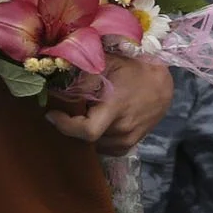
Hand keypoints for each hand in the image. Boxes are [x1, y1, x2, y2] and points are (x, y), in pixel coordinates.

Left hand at [46, 56, 171, 154]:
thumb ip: (83, 74)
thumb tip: (57, 82)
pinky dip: (97, 141)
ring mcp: (129, 137)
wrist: (161, 82)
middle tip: (64, 112)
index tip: (51, 114)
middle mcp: (123, 127)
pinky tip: (94, 126)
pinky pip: (107, 149)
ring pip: (95, 145)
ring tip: (80, 116)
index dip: (65, 126)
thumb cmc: (132, 68)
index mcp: (116, 107)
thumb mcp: (108, 63)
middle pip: (87, 138)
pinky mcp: (132, 142)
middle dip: (71, 127)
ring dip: (83, 134)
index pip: (87, 130)